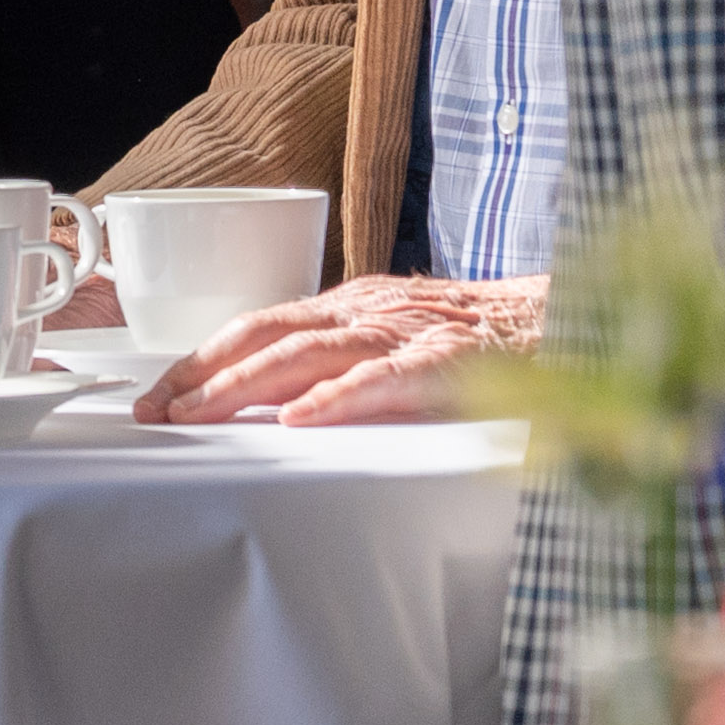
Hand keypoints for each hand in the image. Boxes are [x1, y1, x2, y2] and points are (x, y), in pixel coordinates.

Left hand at [138, 272, 543, 425]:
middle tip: (159, 411)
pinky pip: (385, 378)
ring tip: (202, 415)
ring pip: (309, 352)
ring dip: (246, 386)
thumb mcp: (396, 339)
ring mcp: (405, 332)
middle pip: (267, 336)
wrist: (566, 320)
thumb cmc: (479, 338)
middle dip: (204, 375)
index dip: (203, 359)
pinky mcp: (447, 360)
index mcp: (351, 306)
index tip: (159, 395)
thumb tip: (275, 403)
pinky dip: (338, 397)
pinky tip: (302, 418)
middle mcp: (368, 311)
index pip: (258, 326)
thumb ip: (343, 362)